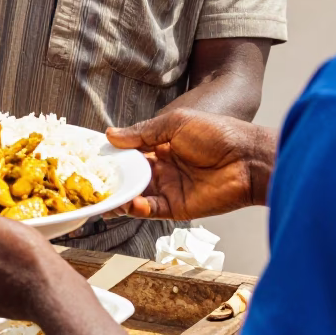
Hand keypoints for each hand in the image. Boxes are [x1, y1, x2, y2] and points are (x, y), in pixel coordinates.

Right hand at [106, 109, 275, 221]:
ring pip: (135, 195)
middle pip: (128, 176)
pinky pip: (150, 210)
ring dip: (119, 197)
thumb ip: (142, 132)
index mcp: (160, 144)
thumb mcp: (175, 124)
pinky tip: (130, 203)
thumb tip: (110, 135)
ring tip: (102, 198)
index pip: (128, 151)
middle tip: (87, 182)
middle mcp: (161, 168)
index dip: (111, 154)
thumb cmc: (217, 133)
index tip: (89, 157)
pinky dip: (137, 208)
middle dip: (109, 179)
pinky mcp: (176, 207)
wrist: (248, 159)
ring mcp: (168, 188)